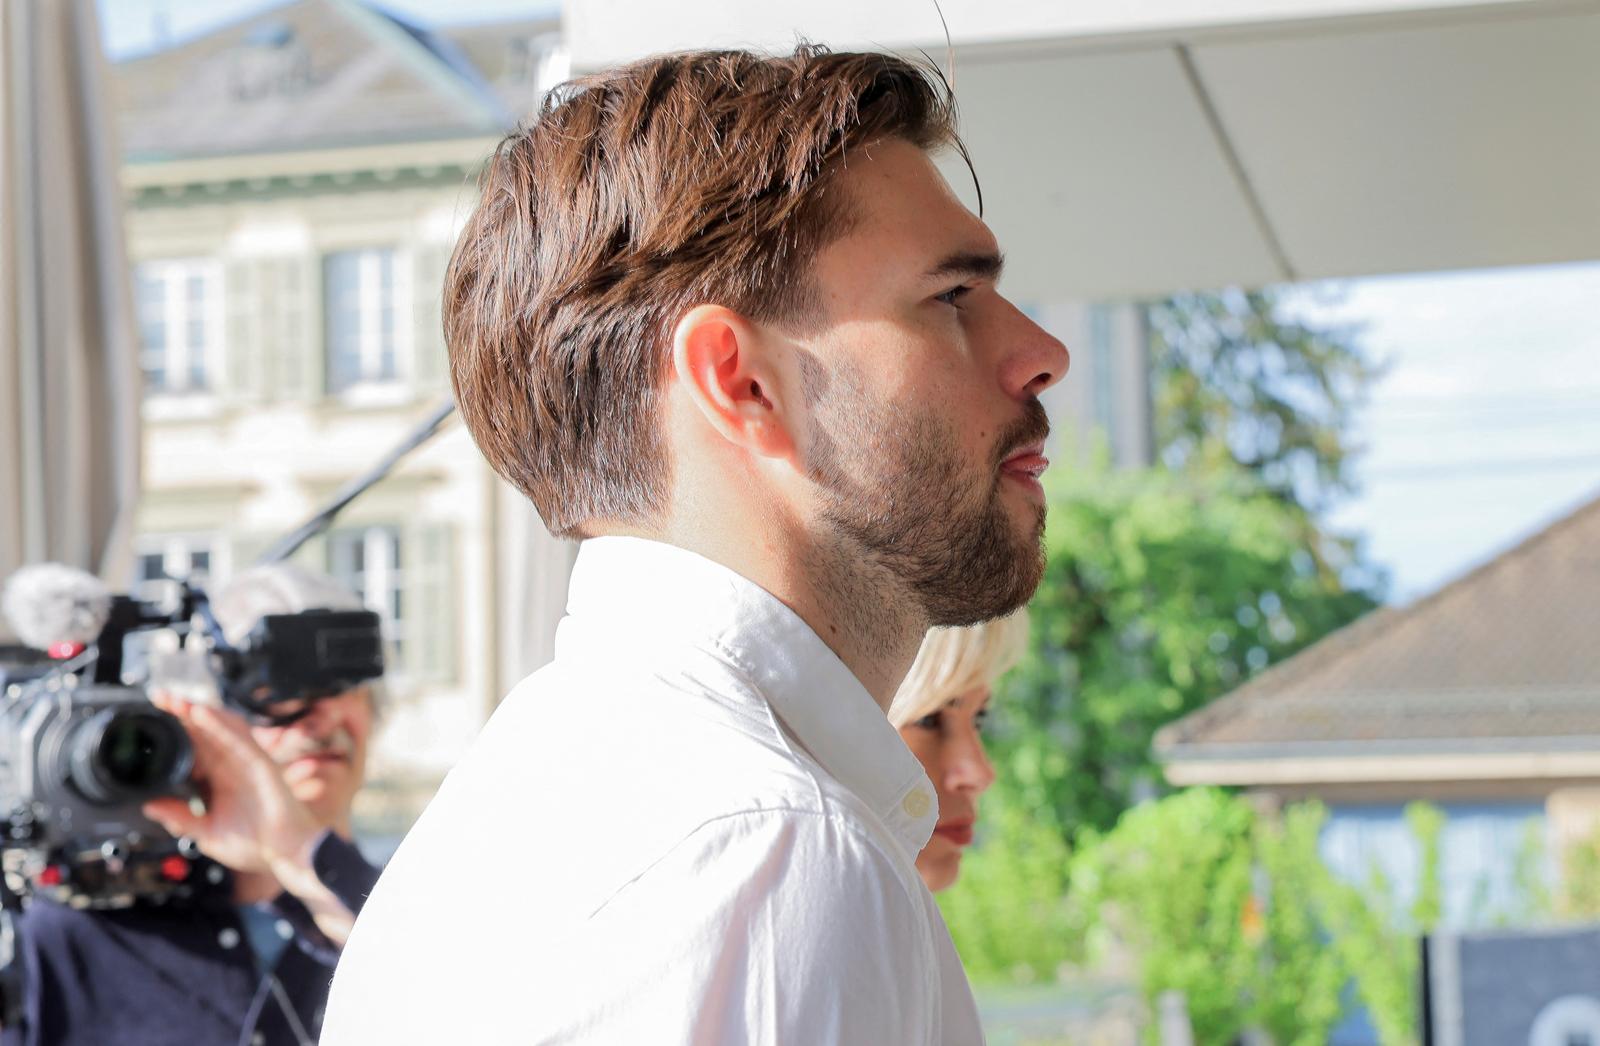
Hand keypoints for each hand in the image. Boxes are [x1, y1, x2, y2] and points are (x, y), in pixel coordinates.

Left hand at [143, 693, 322, 879]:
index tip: (153, 718)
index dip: (177, 729)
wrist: (288, 854)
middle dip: (182, 713)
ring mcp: (247, 762)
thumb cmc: (258, 845)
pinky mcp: (261, 763)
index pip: (195, 746)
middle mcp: (233, 766)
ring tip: (175, 700)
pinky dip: (220, 724)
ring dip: (198, 712)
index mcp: (219, 779)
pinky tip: (201, 714)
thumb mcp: (208, 833)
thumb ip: (181, 818)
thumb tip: (150, 807)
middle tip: (159, 697)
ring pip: (220, 729)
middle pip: (205, 731)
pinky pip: (239, 739)